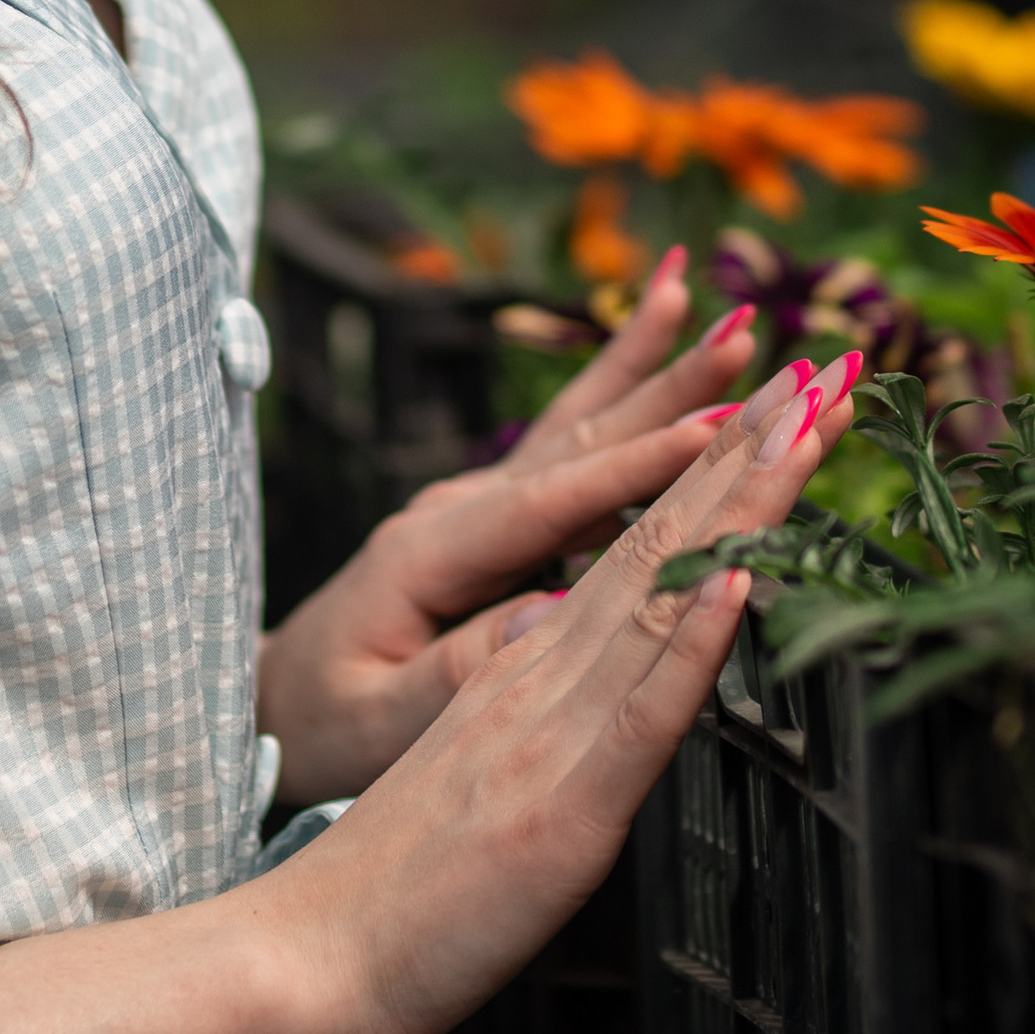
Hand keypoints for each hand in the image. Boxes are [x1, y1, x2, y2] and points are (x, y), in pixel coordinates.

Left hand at [256, 254, 770, 806]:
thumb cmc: (327, 721)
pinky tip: (667, 324)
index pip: (551, 500)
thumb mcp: (374, 719)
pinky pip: (576, 444)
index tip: (717, 430)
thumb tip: (541, 620)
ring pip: (584, 427)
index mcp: (432, 551)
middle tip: (753, 341)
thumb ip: (449, 671)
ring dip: (658, 368)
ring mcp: (481, 503)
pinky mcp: (500, 514)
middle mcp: (461, 509)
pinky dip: (627, 383)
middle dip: (672, 391)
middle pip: (581, 441)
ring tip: (726, 312)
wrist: (282, 701)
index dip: (638, 464)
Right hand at [267, 365, 852, 1033]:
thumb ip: (522, 710)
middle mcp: (540, 672)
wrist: (304, 953)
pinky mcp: (565, 807)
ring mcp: (551, 731)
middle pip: (656, 538)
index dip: (707, 472)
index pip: (631, 546)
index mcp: (522, 666)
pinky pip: (642, 711)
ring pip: (658, 592)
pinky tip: (743, 578)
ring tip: (802, 422)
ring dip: (739, 504)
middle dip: (742, 449)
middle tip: (818, 363)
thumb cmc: (392, 889)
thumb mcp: (475, 776)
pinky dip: (695, 639)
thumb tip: (556, 644)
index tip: (774, 404)